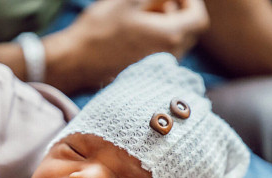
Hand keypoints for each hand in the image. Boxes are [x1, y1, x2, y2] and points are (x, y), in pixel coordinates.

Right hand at [43, 0, 209, 91]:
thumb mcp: (128, 0)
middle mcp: (168, 57)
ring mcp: (153, 70)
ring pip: (172, 46)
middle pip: (187, 33)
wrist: (72, 64)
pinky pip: (157, 56)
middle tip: (153, 3)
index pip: (198, 18)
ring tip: (138, 19)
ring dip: (164, 28)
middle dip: (176, 13)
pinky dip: (152, 43)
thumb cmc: (98, 30)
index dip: (190, 1)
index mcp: (170, 36)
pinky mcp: (140, 76)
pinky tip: (129, 37)